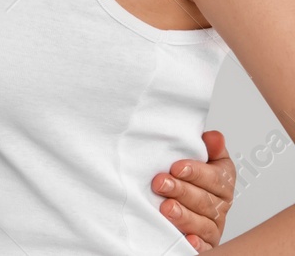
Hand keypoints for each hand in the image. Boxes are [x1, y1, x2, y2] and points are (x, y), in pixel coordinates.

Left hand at [153, 130, 236, 249]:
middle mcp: (219, 206)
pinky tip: (188, 239)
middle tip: (160, 183)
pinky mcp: (205, 243)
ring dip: (184, 216)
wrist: (176, 197)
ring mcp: (212, 226)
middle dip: (181, 191)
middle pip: (205, 200)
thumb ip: (208, 148)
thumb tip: (214, 137)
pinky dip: (197, 243)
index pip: (215, 178)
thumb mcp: (199, 159)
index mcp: (222, 183)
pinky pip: (204, 246)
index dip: (196, 172)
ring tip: (166, 208)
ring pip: (202, 223)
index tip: (176, 167)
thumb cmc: (187, 176)